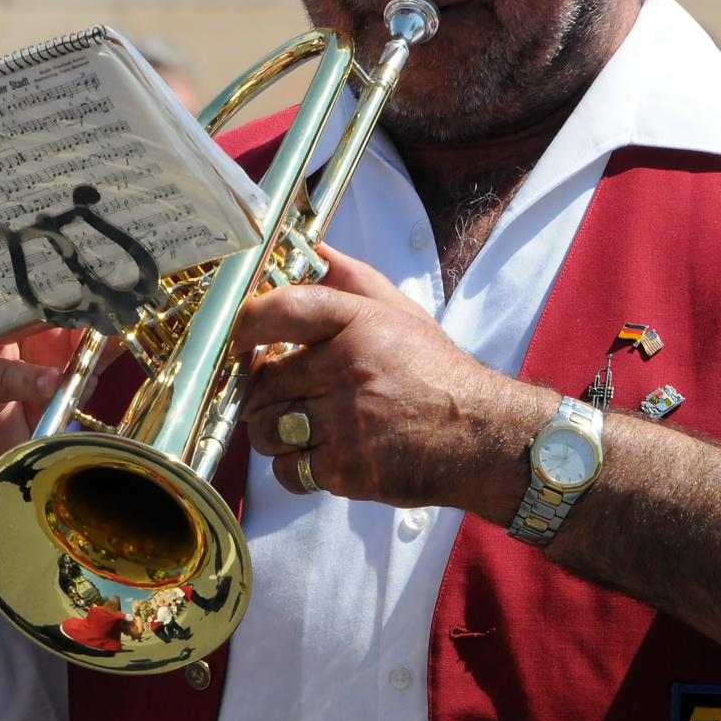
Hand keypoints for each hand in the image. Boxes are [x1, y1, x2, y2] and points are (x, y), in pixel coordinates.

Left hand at [233, 245, 545, 512]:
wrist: (483, 436)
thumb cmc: (437, 373)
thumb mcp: (403, 314)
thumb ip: (355, 280)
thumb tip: (314, 250)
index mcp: (360, 324)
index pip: (283, 310)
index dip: (247, 323)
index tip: (238, 337)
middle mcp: (349, 368)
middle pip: (265, 380)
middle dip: (262, 391)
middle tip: (277, 393)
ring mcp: (346, 421)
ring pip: (268, 428)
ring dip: (273, 431)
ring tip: (296, 426)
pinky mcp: (347, 468)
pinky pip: (288, 469)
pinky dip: (292, 467)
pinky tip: (314, 456)